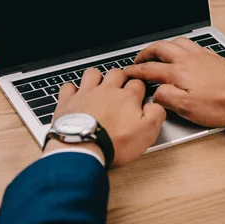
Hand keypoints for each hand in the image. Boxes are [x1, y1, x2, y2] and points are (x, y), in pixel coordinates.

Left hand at [50, 68, 165, 165]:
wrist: (83, 149)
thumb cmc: (114, 143)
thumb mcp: (147, 133)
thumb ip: (156, 114)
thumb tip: (156, 105)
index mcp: (127, 97)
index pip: (138, 83)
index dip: (140, 88)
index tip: (140, 94)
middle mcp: (107, 91)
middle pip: (116, 74)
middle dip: (120, 78)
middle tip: (121, 88)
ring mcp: (86, 94)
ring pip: (93, 74)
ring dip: (97, 78)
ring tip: (99, 87)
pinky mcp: (68, 102)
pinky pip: (69, 87)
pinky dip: (72, 90)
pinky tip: (76, 96)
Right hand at [124, 37, 224, 127]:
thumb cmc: (222, 103)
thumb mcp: (188, 108)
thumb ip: (167, 98)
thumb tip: (155, 92)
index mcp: (179, 71)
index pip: (150, 69)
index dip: (135, 71)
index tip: (127, 73)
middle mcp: (188, 59)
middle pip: (160, 48)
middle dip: (146, 52)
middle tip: (139, 59)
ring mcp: (201, 55)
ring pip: (176, 42)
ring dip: (163, 45)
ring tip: (157, 52)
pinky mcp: (213, 57)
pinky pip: (191, 44)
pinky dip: (180, 46)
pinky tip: (183, 52)